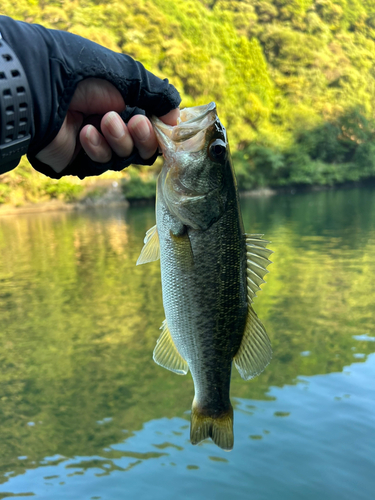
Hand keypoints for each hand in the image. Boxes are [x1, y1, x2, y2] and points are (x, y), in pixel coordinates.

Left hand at [36, 78, 178, 173]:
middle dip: (142, 136)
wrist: (42, 90)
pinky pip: (100, 164)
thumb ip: (157, 94)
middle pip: (142, 147)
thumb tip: (176, 117)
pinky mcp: (80, 160)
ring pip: (123, 157)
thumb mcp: (127, 76)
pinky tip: (84, 132)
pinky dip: (96, 148)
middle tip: (136, 124)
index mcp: (123, 103)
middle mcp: (111, 124)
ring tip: (103, 121)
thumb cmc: (83, 76)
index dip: (160, 130)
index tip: (167, 127)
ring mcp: (96, 143)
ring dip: (118, 140)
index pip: (152, 126)